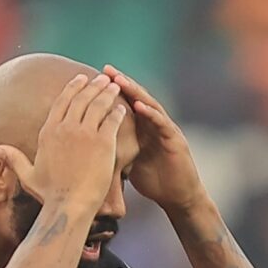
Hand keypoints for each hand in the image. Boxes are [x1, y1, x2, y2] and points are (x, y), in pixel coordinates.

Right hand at [0, 73, 126, 216]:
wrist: (69, 206)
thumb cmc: (49, 195)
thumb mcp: (27, 175)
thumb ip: (14, 158)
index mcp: (49, 132)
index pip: (62, 101)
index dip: (72, 87)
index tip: (81, 78)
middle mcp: (66, 128)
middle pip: (82, 98)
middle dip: (93, 85)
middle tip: (103, 78)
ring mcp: (85, 134)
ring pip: (98, 104)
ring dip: (107, 93)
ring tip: (114, 86)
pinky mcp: (103, 143)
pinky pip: (112, 120)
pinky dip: (118, 112)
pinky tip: (122, 108)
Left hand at [103, 65, 205, 212]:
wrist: (178, 198)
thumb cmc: (153, 181)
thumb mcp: (128, 162)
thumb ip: (114, 150)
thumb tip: (88, 148)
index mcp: (140, 128)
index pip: (124, 104)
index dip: (110, 92)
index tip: (92, 80)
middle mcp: (153, 124)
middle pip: (135, 98)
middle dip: (121, 83)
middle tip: (105, 69)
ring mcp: (165, 130)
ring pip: (149, 105)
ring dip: (135, 91)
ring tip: (120, 80)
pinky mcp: (175, 140)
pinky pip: (161, 123)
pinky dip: (150, 113)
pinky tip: (139, 104)